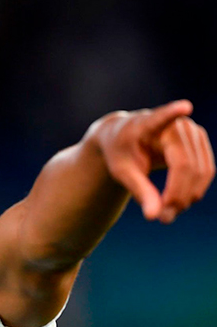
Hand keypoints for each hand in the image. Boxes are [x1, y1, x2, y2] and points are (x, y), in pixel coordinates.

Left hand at [88, 100, 214, 223]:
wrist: (126, 138)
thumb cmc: (121, 152)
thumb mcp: (122, 172)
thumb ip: (139, 190)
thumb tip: (154, 217)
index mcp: (147, 124)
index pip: (162, 118)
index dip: (173, 113)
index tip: (184, 107)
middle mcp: (176, 124)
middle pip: (186, 166)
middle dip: (177, 196)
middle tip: (162, 219)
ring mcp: (193, 132)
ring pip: (201, 171)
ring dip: (188, 197)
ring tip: (167, 215)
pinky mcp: (201, 142)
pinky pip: (206, 171)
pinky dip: (194, 191)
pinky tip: (178, 203)